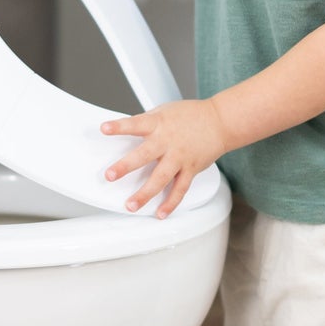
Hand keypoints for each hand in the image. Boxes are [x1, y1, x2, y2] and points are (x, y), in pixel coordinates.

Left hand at [102, 99, 228, 217]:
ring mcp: (179, 157)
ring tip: (131, 205)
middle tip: (111, 175)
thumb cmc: (191, 115)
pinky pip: (180, 189)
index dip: (119, 126)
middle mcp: (168, 141)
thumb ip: (147, 124)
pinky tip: (160, 213)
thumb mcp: (165, 112)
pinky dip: (170, 203)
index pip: (136, 124)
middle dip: (126, 166)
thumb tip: (127, 133)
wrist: (220, 121)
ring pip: (161, 178)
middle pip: (145, 155)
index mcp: (159, 124)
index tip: (104, 129)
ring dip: (145, 193)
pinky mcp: (190, 169)